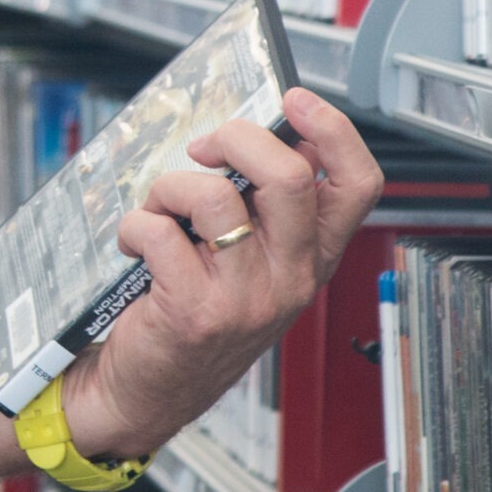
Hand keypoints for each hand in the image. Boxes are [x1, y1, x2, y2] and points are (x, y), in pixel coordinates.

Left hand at [60, 88, 382, 461]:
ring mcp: (245, 299)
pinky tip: (134, 246)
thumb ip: (257, 209)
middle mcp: (290, 279)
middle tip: (204, 148)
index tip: (295, 100)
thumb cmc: (191, 313)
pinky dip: (135, 224)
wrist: (146, 392)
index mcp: (311, 258)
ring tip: (158, 210)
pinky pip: (158, 231)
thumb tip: (242, 140)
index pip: (357, 187)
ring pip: (214, 198)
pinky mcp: (194, 312)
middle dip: (236, 139)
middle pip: (288, 177)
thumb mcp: (246, 264)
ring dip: (170, 186)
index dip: (334, 132)